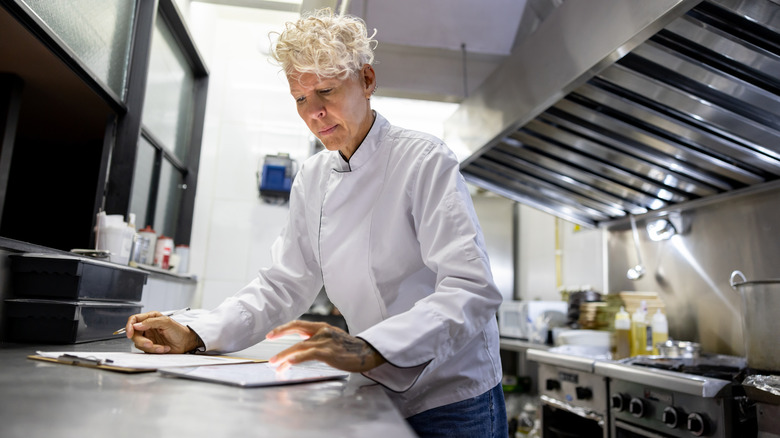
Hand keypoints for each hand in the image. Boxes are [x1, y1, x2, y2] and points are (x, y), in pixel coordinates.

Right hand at [125, 311, 201, 353]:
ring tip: (162, 347)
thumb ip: (151, 322)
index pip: (134, 319)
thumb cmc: (179, 331)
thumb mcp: (166, 322)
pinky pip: (146, 350)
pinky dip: (155, 351)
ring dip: (151, 347)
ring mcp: (148, 337)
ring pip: (139, 343)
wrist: (186, 343)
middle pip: (134, 334)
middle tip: (150, 344)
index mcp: (150, 318)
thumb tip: (137, 325)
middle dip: (142, 341)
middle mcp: (147, 327)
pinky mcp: (150, 346)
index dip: (129, 326)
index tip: (130, 334)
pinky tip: (163, 349)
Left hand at [266, 320, 385, 372]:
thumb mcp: (332, 338)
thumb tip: (301, 347)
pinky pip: (309, 354)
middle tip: (270, 355)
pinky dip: (298, 358)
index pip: (298, 324)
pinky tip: (290, 362)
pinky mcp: (329, 352)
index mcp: (322, 327)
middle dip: (279, 339)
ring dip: (284, 356)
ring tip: (275, 365)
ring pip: (299, 347)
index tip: (270, 335)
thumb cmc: (349, 348)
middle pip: (295, 332)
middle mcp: (322, 331)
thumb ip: (318, 339)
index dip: (283, 328)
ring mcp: (325, 341)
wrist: (367, 352)